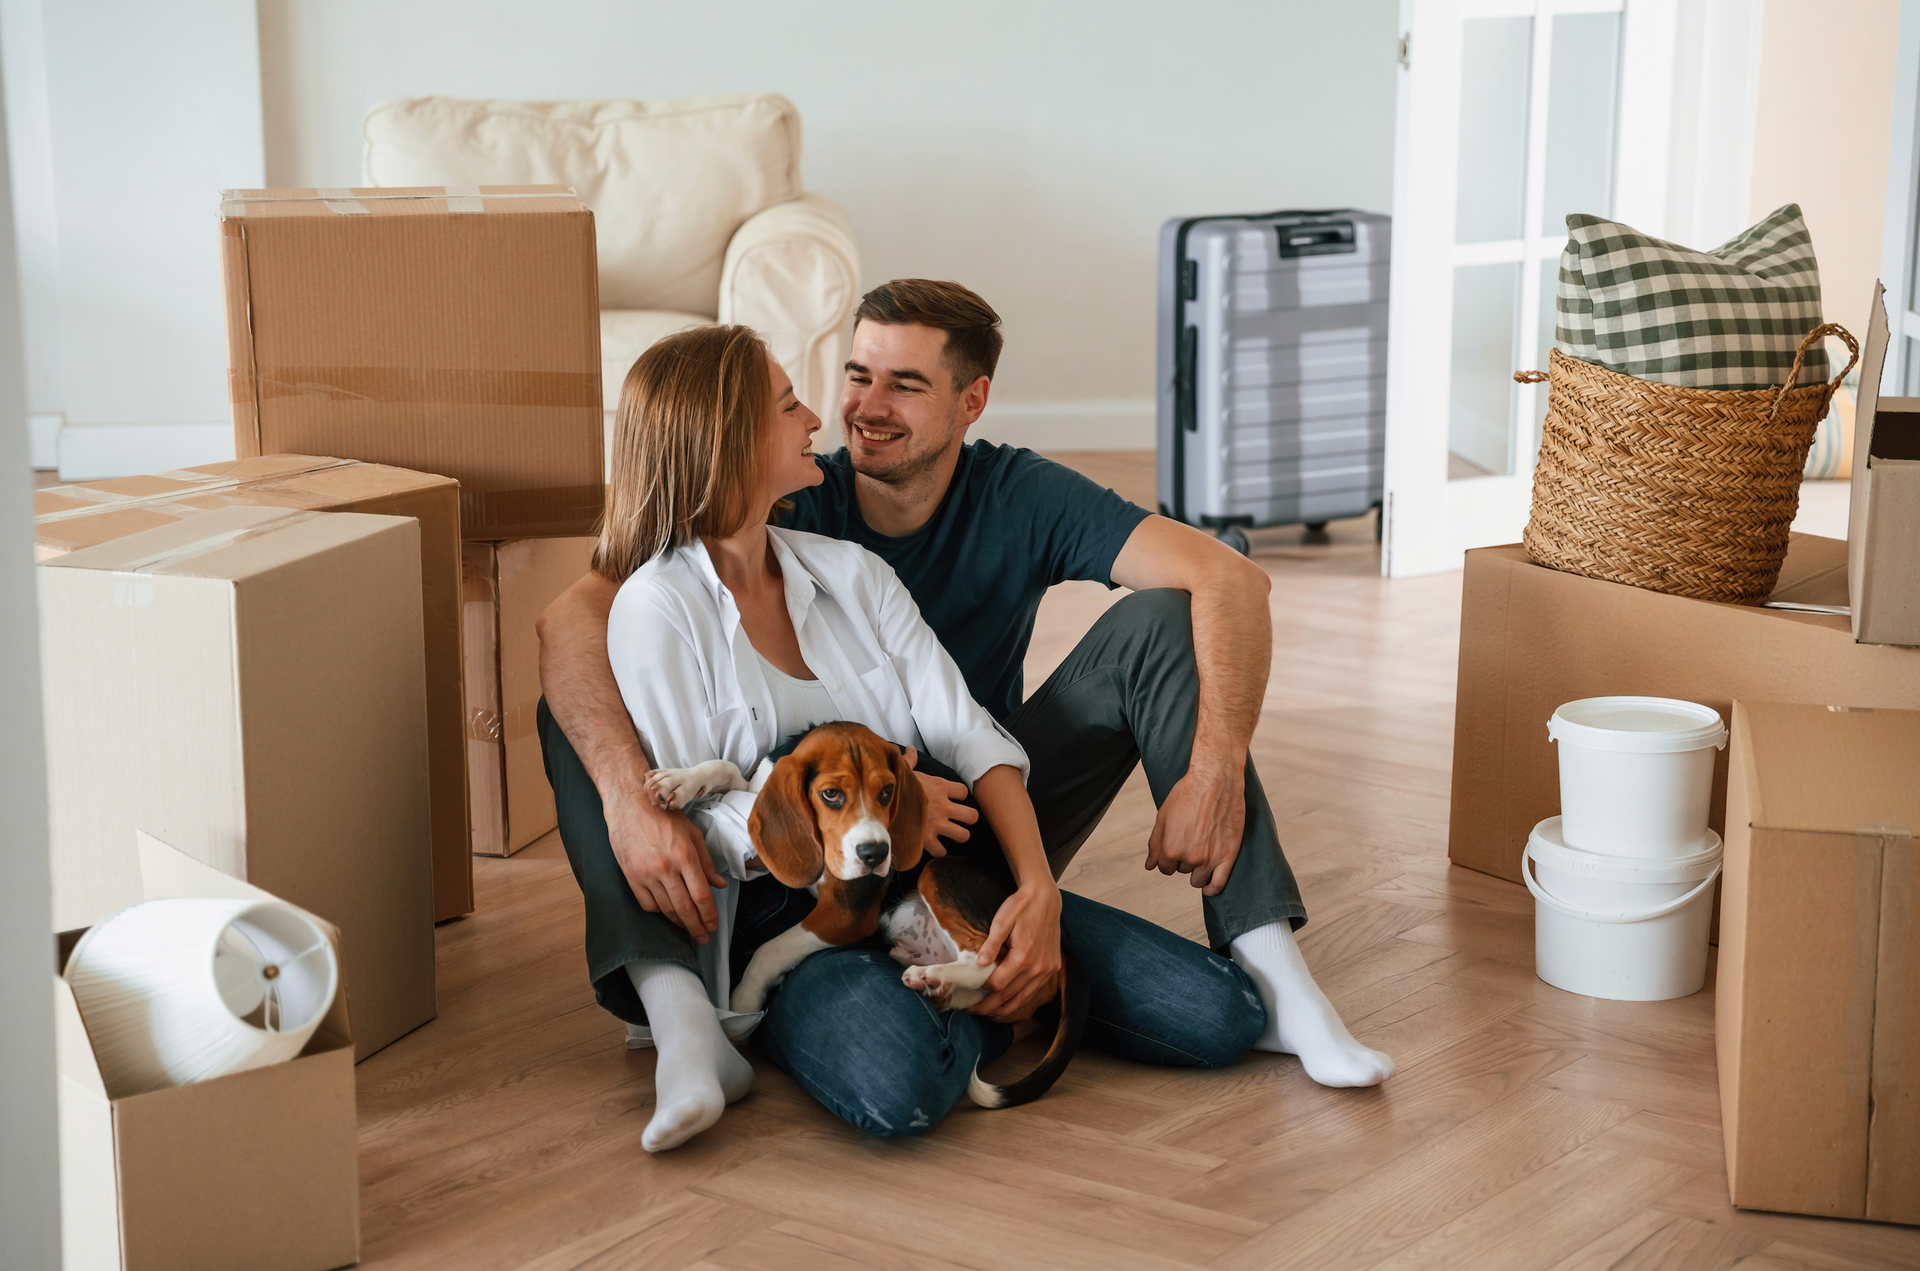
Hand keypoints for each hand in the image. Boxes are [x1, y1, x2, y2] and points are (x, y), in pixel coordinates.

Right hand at [607, 782, 725, 943]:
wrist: (630, 803)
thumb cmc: (663, 815)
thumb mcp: (692, 833)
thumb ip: (706, 862)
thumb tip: (719, 884)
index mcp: (684, 856)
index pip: (701, 895)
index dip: (709, 915)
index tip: (713, 925)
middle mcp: (665, 868)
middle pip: (685, 908)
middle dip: (696, 926)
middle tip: (703, 936)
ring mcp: (646, 874)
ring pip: (666, 909)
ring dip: (679, 923)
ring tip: (688, 929)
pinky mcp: (631, 876)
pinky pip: (647, 904)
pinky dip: (659, 912)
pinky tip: (667, 913)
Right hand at [903, 746, 973, 857]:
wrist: (882, 805)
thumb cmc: (895, 787)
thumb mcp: (904, 771)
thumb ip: (910, 761)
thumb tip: (910, 749)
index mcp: (941, 787)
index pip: (964, 792)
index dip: (959, 796)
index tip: (952, 799)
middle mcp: (944, 806)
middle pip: (972, 816)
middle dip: (967, 820)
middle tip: (958, 820)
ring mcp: (938, 824)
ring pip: (963, 835)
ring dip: (957, 836)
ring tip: (950, 835)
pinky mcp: (928, 839)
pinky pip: (942, 851)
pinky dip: (939, 850)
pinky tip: (934, 846)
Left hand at [970, 882, 1063, 1022]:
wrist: (1045, 898)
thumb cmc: (1020, 906)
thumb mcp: (1002, 921)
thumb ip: (991, 944)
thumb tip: (981, 964)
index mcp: (1023, 956)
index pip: (998, 984)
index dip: (983, 991)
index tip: (970, 995)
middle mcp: (1038, 967)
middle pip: (1010, 995)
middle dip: (990, 1006)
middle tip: (974, 1012)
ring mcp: (1047, 969)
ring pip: (1024, 997)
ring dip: (1006, 1008)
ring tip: (989, 1013)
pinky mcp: (1053, 967)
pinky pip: (1035, 990)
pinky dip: (1021, 999)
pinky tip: (1010, 1002)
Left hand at [1146, 760, 1245, 895]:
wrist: (1216, 780)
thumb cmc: (1187, 794)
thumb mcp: (1163, 817)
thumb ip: (1155, 844)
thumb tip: (1149, 865)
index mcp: (1171, 849)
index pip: (1165, 868)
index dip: (1169, 858)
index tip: (1177, 847)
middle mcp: (1189, 858)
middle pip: (1182, 871)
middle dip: (1184, 859)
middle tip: (1193, 840)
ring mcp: (1210, 859)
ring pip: (1198, 880)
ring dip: (1197, 871)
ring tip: (1202, 854)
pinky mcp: (1228, 856)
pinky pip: (1218, 884)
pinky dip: (1212, 888)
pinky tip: (1209, 886)